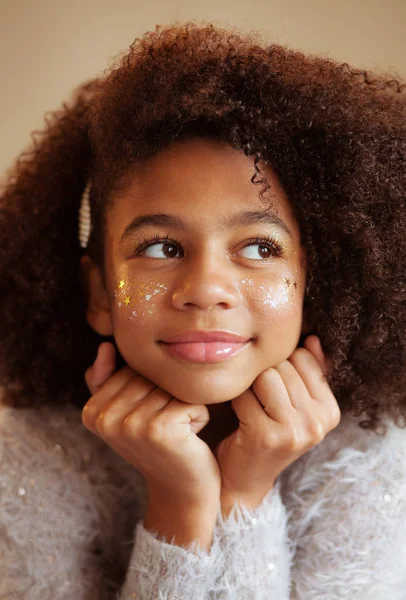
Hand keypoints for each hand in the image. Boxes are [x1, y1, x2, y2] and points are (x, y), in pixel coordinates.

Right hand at [82, 342, 221, 508]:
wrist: (181, 491)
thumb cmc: (158, 445)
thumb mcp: (127, 414)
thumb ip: (108, 381)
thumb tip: (105, 346)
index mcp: (91, 411)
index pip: (132, 369)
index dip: (151, 388)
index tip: (149, 419)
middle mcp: (105, 418)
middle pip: (151, 375)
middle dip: (169, 394)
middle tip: (166, 427)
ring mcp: (130, 424)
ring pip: (172, 385)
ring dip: (185, 404)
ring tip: (178, 432)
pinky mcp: (159, 430)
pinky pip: (190, 400)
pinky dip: (200, 415)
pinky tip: (190, 439)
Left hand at [215, 335, 340, 514]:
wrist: (244, 480)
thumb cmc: (268, 433)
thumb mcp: (296, 406)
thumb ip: (309, 372)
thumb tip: (311, 339)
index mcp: (330, 411)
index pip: (303, 358)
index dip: (281, 365)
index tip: (274, 389)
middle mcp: (317, 422)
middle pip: (283, 365)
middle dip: (264, 374)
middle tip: (258, 399)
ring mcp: (293, 430)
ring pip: (266, 376)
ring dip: (250, 386)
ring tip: (250, 405)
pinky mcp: (265, 435)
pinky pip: (244, 393)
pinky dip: (235, 399)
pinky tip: (238, 415)